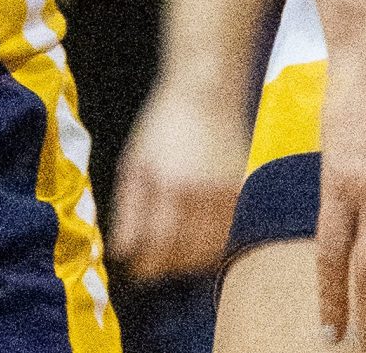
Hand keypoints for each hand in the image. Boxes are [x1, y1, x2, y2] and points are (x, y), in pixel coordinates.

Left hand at [106, 75, 251, 283]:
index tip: (133, 271)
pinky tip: (193, 236)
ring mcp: (228, 196)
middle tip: (149, 264)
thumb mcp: (134, 163)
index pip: (156, 247)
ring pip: (209, 253)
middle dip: (163, 267)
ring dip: (187, 261)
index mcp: (169, 186)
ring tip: (169, 251)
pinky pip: (227, 236)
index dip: (143, 266)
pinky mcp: (244, 195)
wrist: (206, 94)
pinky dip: (210, 245)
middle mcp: (202, 196)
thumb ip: (127, 210)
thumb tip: (121, 252)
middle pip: (184, 257)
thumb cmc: (162, 127)